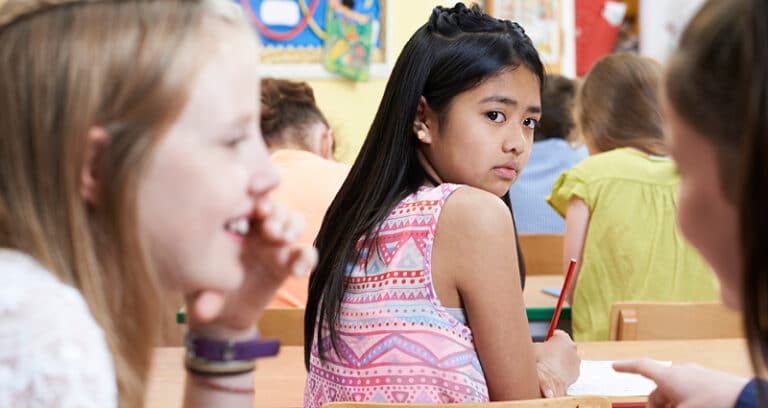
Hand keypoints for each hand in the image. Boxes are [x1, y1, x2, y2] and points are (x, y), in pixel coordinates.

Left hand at [186, 199, 317, 337]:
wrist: (222, 315)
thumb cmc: (204, 289)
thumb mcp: (200, 290)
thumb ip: (204, 297)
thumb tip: (203, 312)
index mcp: (233, 221)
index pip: (248, 196)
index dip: (256, 192)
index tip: (255, 202)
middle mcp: (256, 228)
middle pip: (274, 206)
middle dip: (276, 212)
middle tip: (268, 229)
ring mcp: (274, 244)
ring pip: (293, 221)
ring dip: (291, 227)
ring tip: (282, 240)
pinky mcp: (288, 264)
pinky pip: (306, 253)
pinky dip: (307, 257)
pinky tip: (298, 272)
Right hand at [534, 330, 579, 396]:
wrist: (548, 379)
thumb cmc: (540, 361)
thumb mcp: (534, 347)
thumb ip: (539, 343)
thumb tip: (537, 345)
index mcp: (562, 337)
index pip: (557, 334)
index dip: (549, 339)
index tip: (545, 343)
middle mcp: (573, 346)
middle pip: (564, 346)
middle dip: (557, 350)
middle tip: (547, 355)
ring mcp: (576, 360)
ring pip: (568, 358)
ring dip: (561, 360)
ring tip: (550, 366)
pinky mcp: (577, 372)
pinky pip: (570, 369)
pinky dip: (564, 371)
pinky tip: (555, 374)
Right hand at [613, 359, 748, 407]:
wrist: (746, 401)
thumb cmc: (712, 405)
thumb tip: (651, 406)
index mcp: (669, 376)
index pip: (641, 367)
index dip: (626, 367)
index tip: (615, 367)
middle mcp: (682, 371)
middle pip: (659, 388)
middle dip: (656, 404)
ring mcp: (698, 375)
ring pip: (676, 392)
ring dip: (672, 404)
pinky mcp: (712, 382)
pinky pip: (691, 392)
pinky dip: (686, 402)